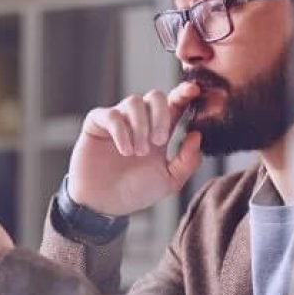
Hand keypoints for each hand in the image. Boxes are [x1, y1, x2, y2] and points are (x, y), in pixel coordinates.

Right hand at [67, 82, 202, 215]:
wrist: (104, 204)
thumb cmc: (135, 191)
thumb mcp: (169, 181)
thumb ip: (187, 161)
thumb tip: (197, 134)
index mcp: (159, 131)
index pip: (174, 104)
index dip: (184, 93)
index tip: (194, 90)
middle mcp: (140, 121)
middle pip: (155, 96)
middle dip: (161, 115)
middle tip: (159, 141)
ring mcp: (118, 120)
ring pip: (134, 102)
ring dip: (140, 127)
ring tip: (137, 152)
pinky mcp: (97, 124)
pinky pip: (111, 114)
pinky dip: (121, 131)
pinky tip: (125, 150)